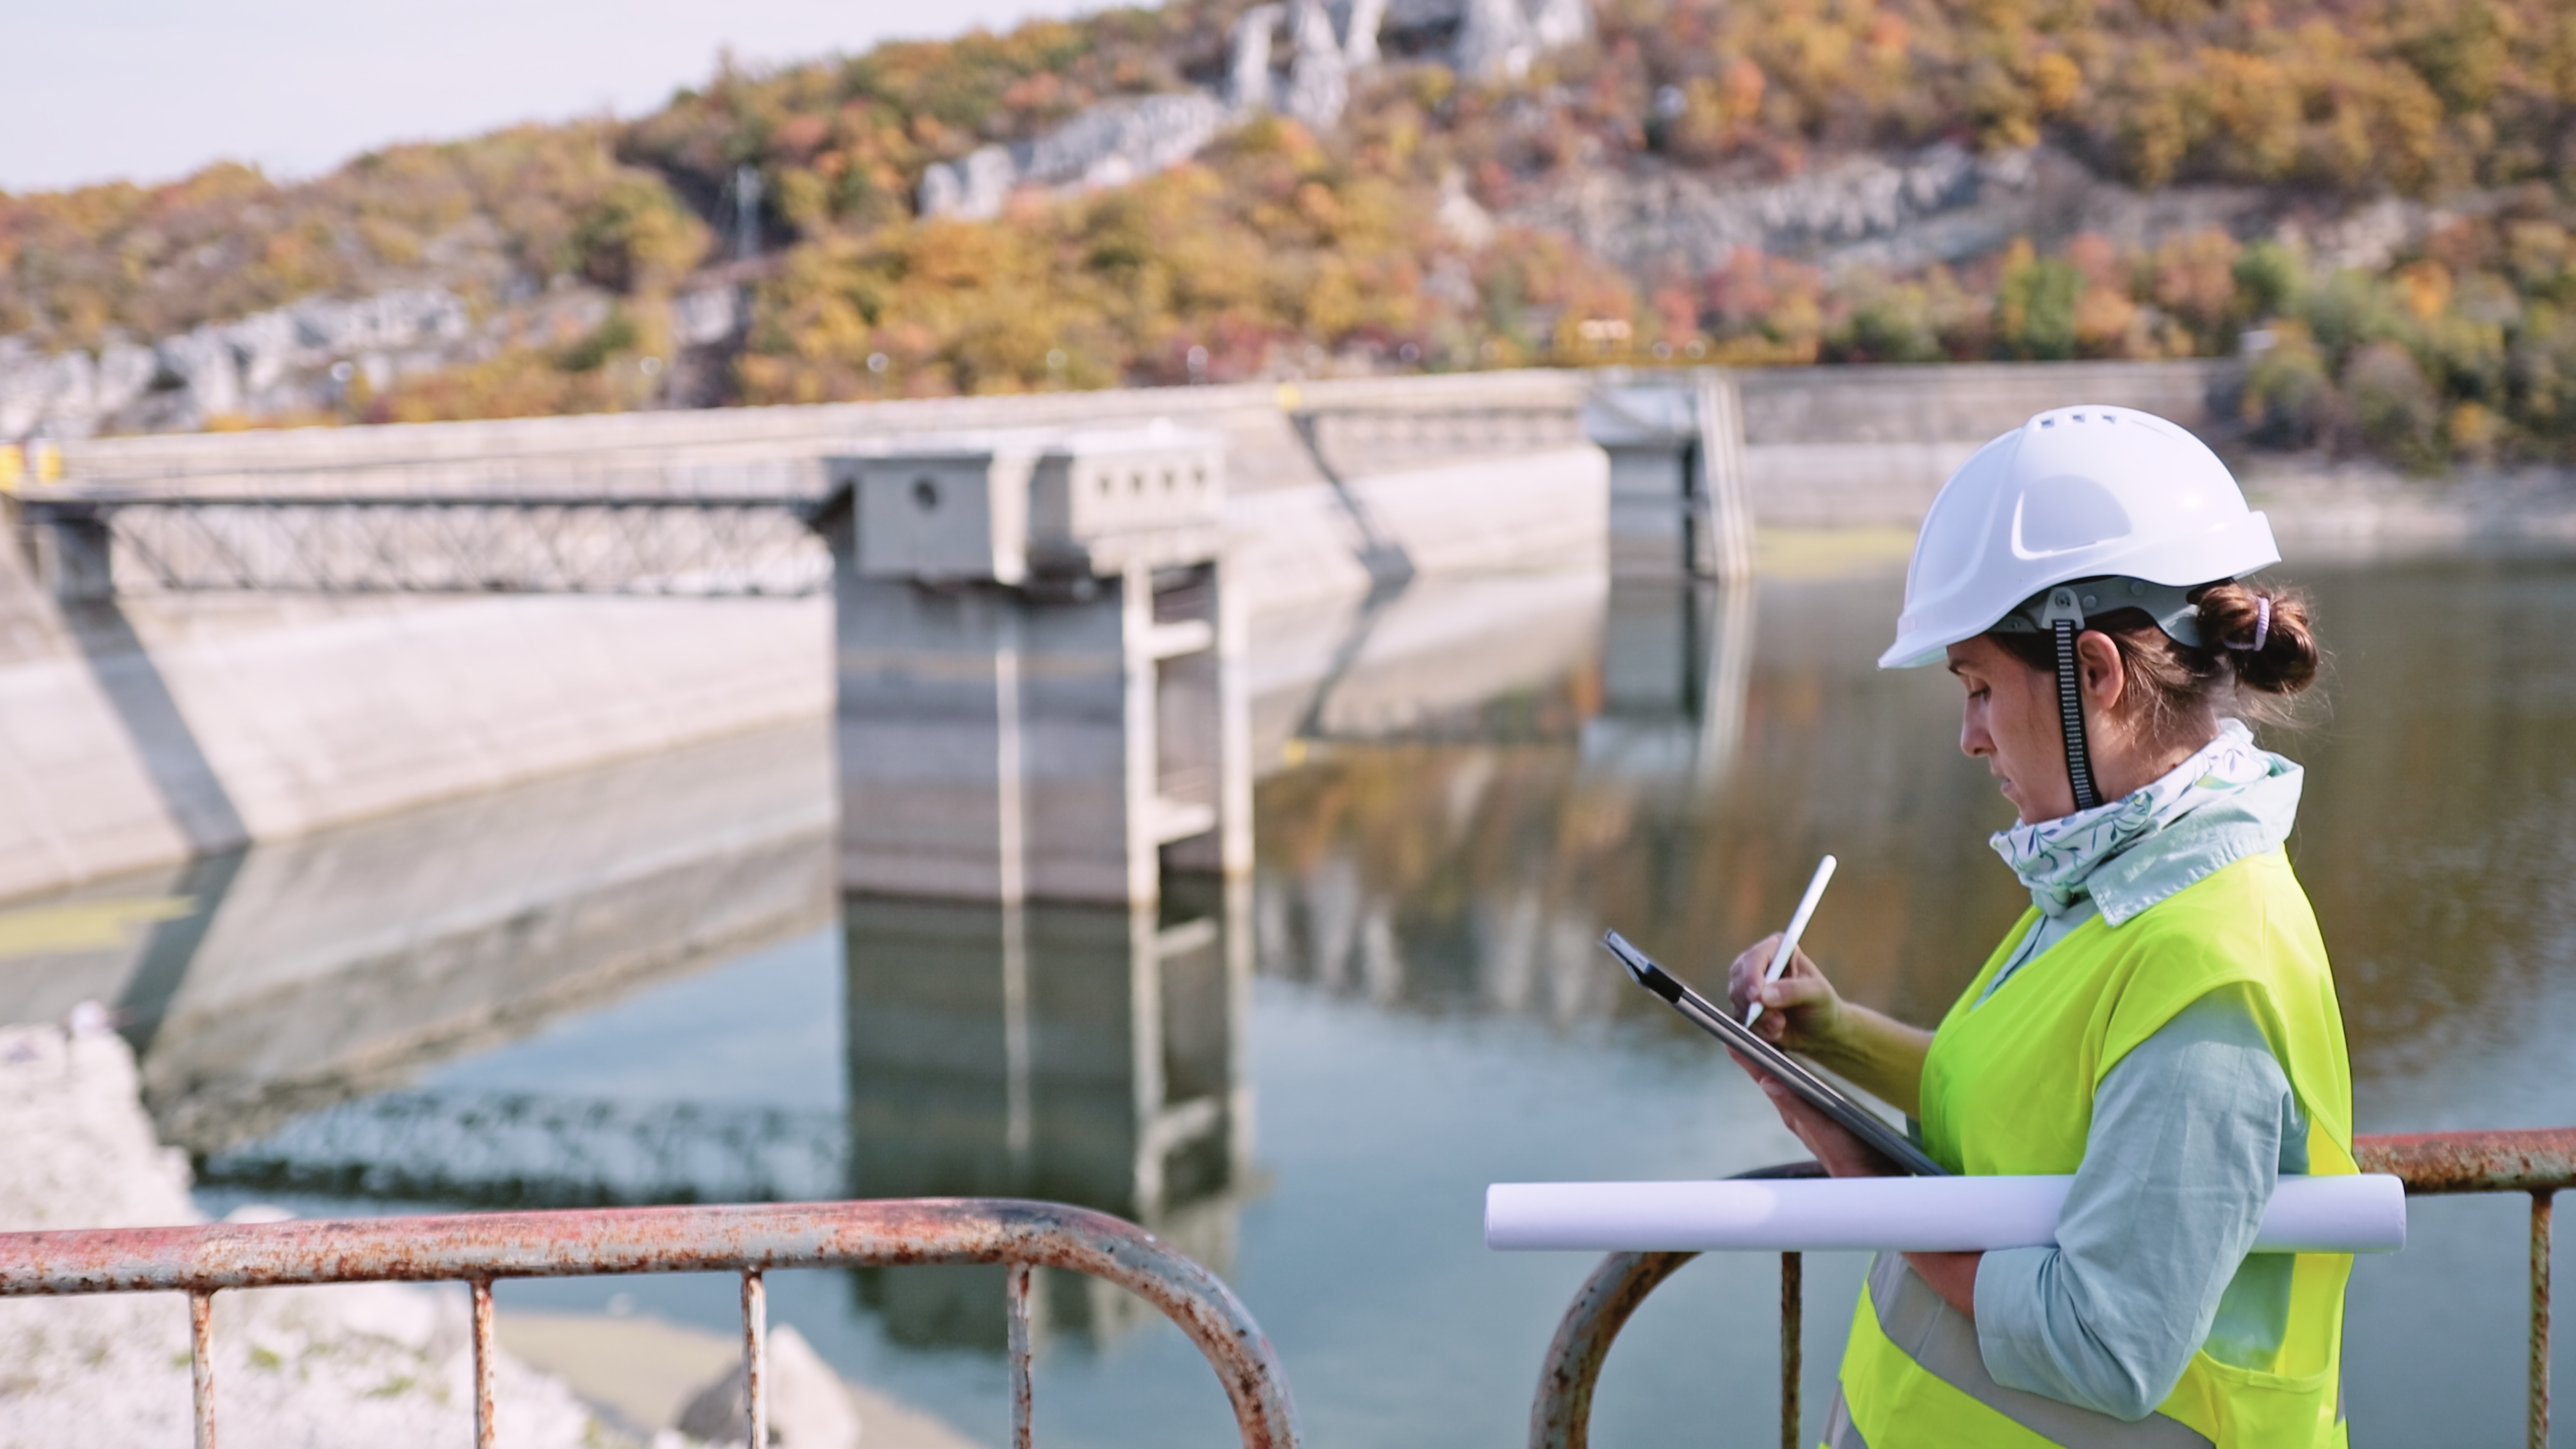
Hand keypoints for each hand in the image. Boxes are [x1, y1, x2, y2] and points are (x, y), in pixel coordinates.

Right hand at [1725, 933, 1846, 1053]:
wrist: (1819, 1031)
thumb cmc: (1822, 1005)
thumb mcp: (1818, 994)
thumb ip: (1794, 990)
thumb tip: (1764, 995)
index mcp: (1778, 950)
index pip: (1755, 957)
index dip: (1751, 976)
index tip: (1756, 998)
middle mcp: (1759, 965)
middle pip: (1739, 980)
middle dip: (1755, 1005)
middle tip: (1778, 1022)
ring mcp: (1748, 987)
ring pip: (1737, 1002)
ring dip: (1758, 1020)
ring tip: (1781, 1027)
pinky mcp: (1744, 1008)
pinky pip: (1738, 1020)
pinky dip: (1754, 1031)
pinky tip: (1773, 1034)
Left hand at [1729, 1053, 1903, 1177]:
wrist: (1870, 1179)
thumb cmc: (1850, 1157)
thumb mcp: (1824, 1129)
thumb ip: (1797, 1106)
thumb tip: (1768, 1081)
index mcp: (1793, 1111)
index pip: (1764, 1077)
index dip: (1747, 1057)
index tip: (1728, 1037)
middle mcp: (1796, 1112)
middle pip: (1769, 1076)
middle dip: (1753, 1053)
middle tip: (1737, 1028)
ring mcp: (1807, 1116)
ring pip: (1783, 1082)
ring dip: (1770, 1061)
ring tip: (1759, 1038)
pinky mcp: (1820, 1118)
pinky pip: (1799, 1089)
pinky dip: (1791, 1073)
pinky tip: (1791, 1065)